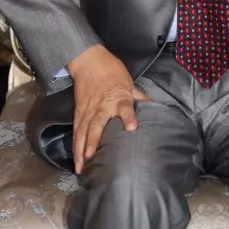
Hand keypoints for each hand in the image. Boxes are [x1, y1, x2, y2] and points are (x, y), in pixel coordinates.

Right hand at [67, 45, 147, 173]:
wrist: (89, 61)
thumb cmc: (112, 71)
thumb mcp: (128, 82)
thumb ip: (139, 97)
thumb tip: (153, 106)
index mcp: (119, 97)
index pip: (125, 106)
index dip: (129, 116)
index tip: (132, 127)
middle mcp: (102, 106)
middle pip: (96, 123)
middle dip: (93, 140)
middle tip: (91, 157)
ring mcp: (88, 110)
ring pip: (82, 131)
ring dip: (80, 149)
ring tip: (80, 166)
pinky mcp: (78, 113)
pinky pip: (76, 130)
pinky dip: (75, 145)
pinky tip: (76, 160)